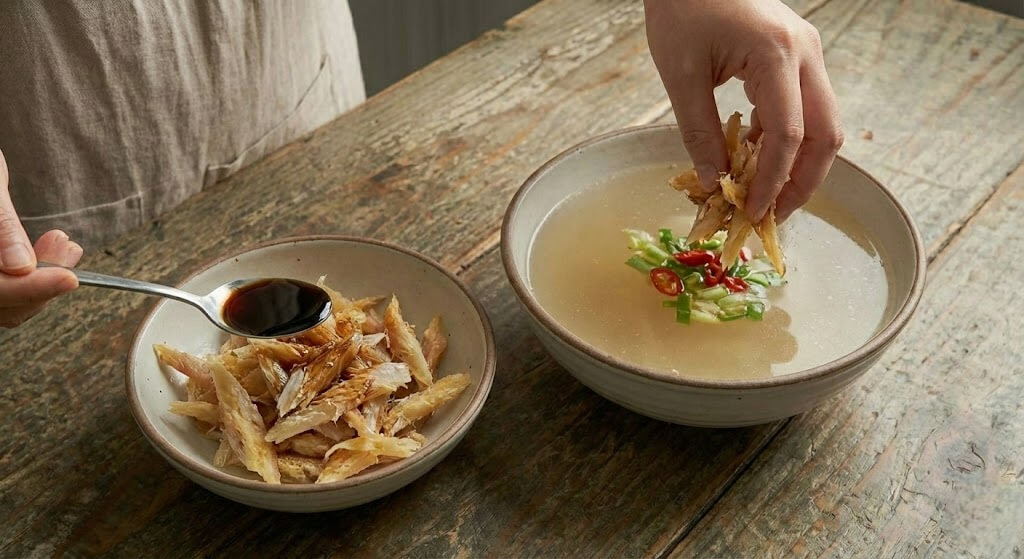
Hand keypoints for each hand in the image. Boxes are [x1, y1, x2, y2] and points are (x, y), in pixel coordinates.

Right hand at [0, 148, 81, 327]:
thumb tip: (19, 267)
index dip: (29, 289)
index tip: (70, 278)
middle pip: (0, 306)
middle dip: (40, 285)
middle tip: (68, 251)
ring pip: (4, 305)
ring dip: (41, 283)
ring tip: (65, 247)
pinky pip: (5, 291)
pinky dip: (32, 278)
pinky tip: (53, 252)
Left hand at [644, 0, 842, 221]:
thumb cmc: (682, 8)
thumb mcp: (682, 75)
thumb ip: (699, 132)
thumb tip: (714, 183)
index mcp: (777, 55)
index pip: (789, 135)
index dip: (773, 181)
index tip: (754, 212)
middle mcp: (805, 53)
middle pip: (825, 134)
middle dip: (802, 182)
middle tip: (771, 215)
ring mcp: (806, 53)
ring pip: (821, 123)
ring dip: (796, 164)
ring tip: (762, 196)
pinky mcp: (796, 56)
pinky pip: (802, 108)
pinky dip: (784, 140)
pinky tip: (753, 159)